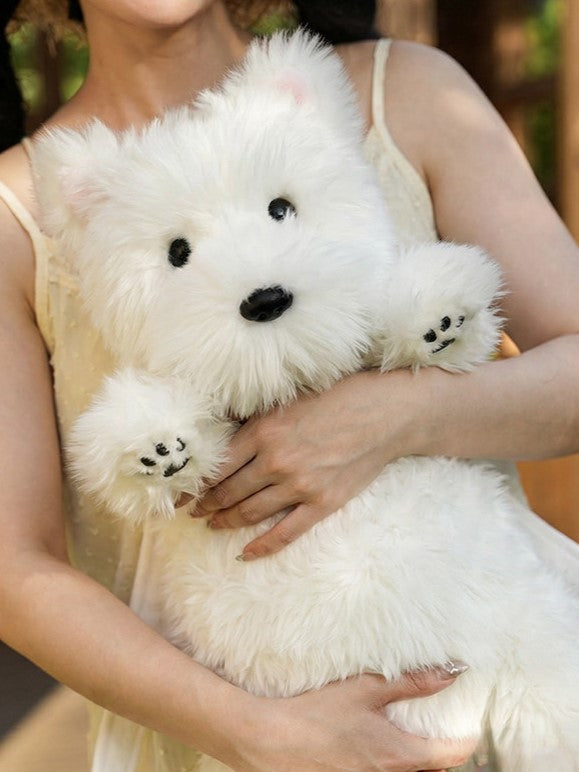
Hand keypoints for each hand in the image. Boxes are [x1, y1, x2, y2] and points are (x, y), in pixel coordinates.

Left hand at [191, 369, 416, 558]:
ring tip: (212, 525)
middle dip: (207, 505)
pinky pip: (286, 533)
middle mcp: (276, 461)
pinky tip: (245, 554)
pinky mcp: (322, 503)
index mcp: (263, 431)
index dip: (195, 484)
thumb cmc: (336, 397)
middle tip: (194, 511)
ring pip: (250, 513)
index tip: (182, 494)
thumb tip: (222, 435)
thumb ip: (256, 420)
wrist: (384, 413)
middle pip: (229, 492)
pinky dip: (263, 547)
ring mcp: (299, 485)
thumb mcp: (287, 399)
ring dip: (227, 522)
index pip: (217, 466)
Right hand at [226, 664, 474, 770]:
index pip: (454, 756)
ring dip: (416, 760)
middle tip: (440, 728)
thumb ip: (410, 682)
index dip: (467, 739)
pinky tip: (378, 747)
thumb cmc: (315, 713)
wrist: (269, 741)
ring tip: (410, 737)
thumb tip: (451, 671)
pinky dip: (391, 765)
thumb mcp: (365, 689)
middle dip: (442, 753)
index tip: (469, 723)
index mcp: (399, 755)